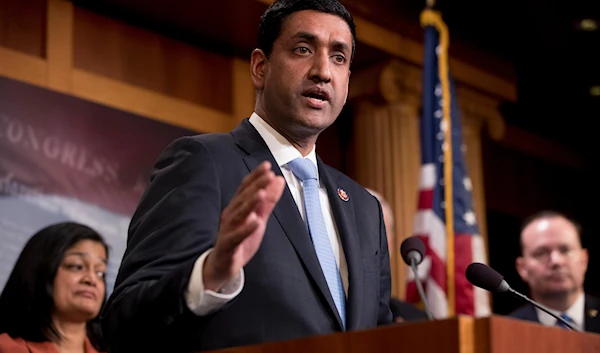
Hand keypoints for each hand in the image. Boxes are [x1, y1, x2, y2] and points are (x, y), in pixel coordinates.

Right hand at [203, 161, 284, 290]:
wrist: (221, 266)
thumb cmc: (240, 239)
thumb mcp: (258, 219)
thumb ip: (268, 201)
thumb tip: (278, 180)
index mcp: (237, 207)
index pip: (246, 188)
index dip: (256, 176)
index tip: (267, 165)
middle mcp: (231, 215)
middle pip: (243, 198)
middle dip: (256, 185)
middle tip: (268, 174)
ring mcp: (228, 229)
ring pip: (239, 214)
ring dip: (250, 203)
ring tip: (261, 193)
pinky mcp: (228, 245)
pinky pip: (237, 236)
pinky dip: (246, 228)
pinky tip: (255, 221)